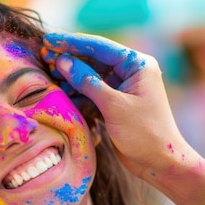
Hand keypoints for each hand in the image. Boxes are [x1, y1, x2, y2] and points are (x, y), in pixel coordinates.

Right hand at [41, 32, 185, 175]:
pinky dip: (77, 93)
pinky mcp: (114, 104)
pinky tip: (60, 93)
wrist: (160, 164)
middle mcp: (130, 72)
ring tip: (49, 76)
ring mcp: (122, 88)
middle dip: (69, 59)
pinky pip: (91, 92)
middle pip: (93, 59)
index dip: (72, 42)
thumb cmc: (144, 134)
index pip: (100, 46)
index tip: (48, 40)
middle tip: (43, 57)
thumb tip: (62, 61)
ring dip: (70, 77)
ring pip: (90, 76)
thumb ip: (87, 82)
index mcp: (137, 64)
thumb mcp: (114, 106)